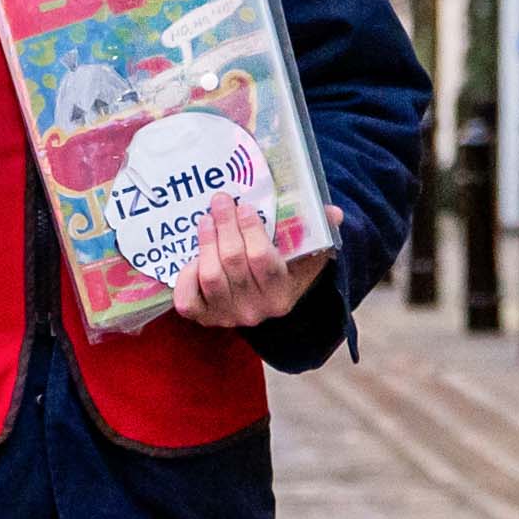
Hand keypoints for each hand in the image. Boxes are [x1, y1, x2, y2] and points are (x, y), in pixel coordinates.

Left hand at [171, 194, 320, 331]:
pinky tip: (193, 257)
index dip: (251, 229)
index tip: (245, 206)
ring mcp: (227, 315)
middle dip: (225, 225)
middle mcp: (255, 310)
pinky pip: (187, 300)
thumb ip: (320, 231)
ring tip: (206, 219)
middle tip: (220, 200)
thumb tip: (334, 212)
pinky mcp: (204, 317)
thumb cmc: (285, 271)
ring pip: (211, 276)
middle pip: (233, 262)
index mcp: (282, 294)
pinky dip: (185, 277)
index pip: (262, 259)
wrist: (265, 303)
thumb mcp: (306, 255)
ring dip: (206, 243)